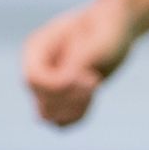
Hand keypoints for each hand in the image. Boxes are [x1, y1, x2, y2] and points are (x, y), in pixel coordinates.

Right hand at [20, 1, 133, 127]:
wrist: (115, 28)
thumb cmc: (106, 28)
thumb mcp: (96, 42)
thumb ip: (77, 63)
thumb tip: (65, 82)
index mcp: (37, 47)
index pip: (34, 79)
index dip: (59, 86)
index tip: (88, 76)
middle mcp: (37, 68)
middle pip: (41, 99)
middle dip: (70, 97)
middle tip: (94, 81)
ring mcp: (47, 86)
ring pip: (48, 115)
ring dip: (73, 109)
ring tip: (93, 88)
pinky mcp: (61, 99)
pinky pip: (61, 122)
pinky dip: (77, 115)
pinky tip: (93, 96)